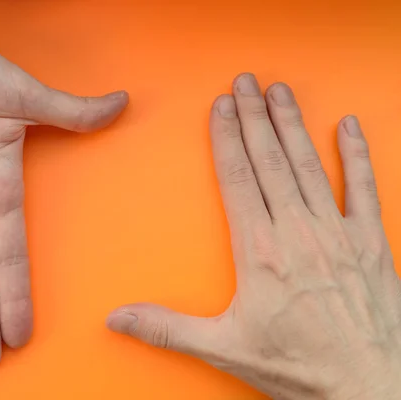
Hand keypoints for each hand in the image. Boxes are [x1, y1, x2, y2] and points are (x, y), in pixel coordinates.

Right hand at [107, 74, 400, 398]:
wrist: (369, 387)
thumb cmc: (299, 367)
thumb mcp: (224, 347)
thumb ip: (167, 328)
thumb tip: (118, 319)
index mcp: (260, 251)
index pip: (236, 177)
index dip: (227, 136)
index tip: (221, 106)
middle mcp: (298, 232)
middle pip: (270, 160)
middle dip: (255, 116)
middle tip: (245, 82)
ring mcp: (337, 232)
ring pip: (310, 164)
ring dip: (293, 124)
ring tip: (280, 92)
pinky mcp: (370, 242)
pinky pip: (364, 187)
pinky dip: (357, 154)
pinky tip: (348, 126)